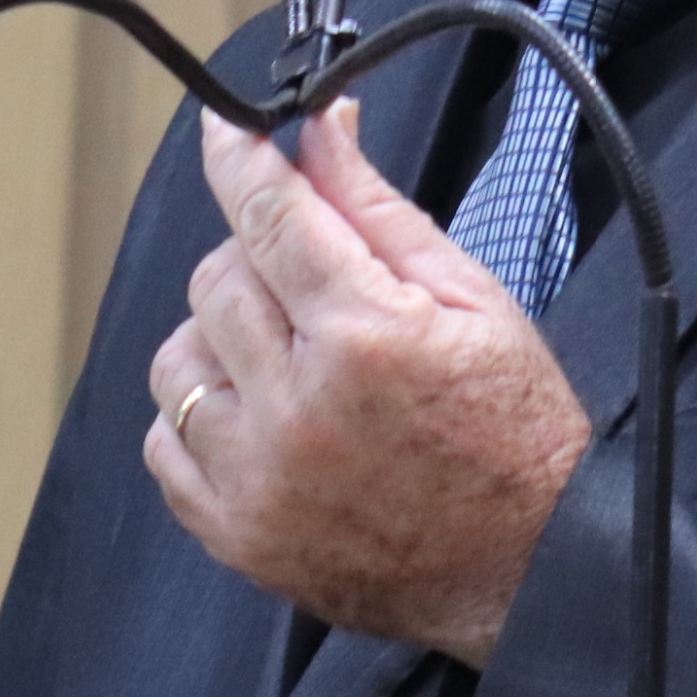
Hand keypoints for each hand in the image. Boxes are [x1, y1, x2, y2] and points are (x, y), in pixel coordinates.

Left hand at [144, 99, 592, 664]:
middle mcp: (299, 406)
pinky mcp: (236, 534)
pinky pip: (166, 442)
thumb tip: (322, 129)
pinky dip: (202, 417)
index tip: (226, 126)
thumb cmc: (513, 431)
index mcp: (366, 336)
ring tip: (289, 360)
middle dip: (258, 261)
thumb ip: (377, 210)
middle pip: (216, 279)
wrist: (530, 569)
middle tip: (314, 285)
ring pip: (179, 359)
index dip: (240, 155)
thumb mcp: (472, 299)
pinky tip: (264, 418)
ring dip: (222, 341)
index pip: (269, 213)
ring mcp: (259, 478)